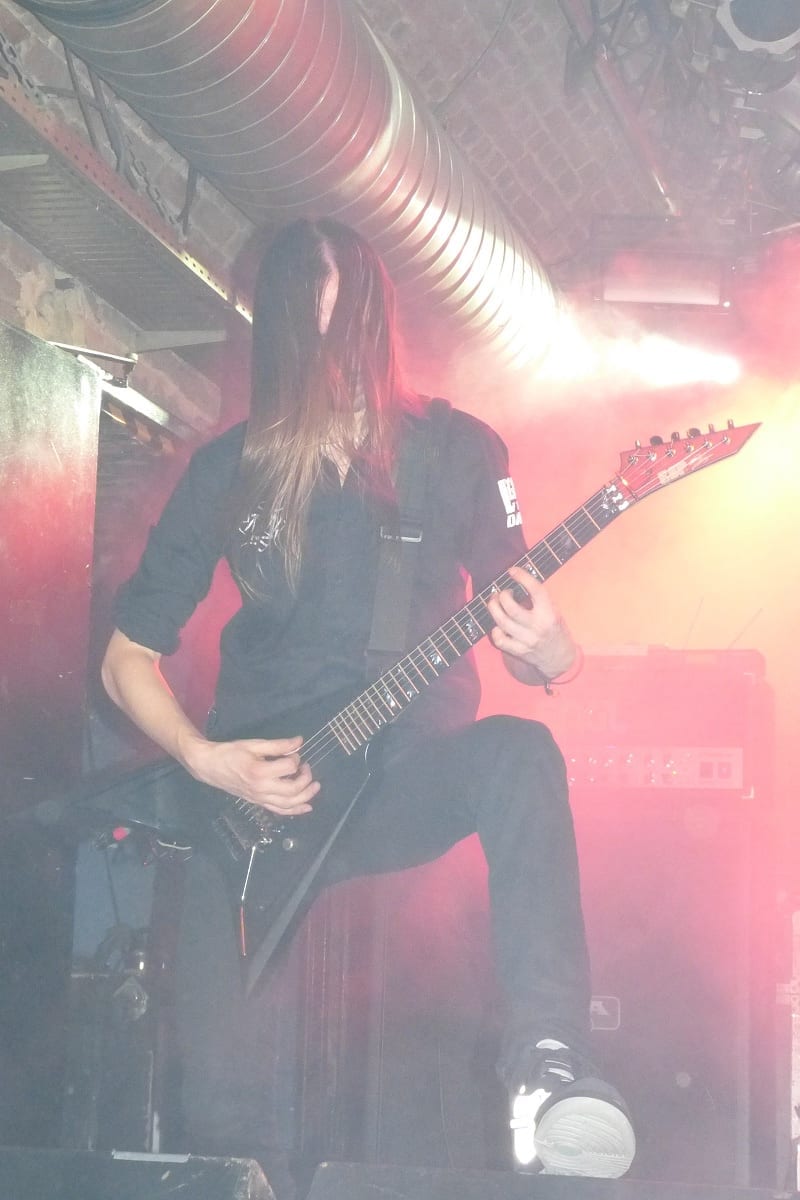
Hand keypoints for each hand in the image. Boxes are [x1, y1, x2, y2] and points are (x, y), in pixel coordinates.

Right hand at [180, 733, 319, 815]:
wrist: (211, 766)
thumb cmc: (231, 753)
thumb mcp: (254, 744)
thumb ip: (278, 745)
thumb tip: (299, 742)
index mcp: (260, 772)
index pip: (288, 767)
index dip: (296, 758)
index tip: (293, 752)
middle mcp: (261, 789)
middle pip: (292, 789)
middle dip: (306, 778)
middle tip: (307, 767)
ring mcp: (260, 798)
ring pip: (289, 804)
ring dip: (306, 796)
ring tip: (315, 786)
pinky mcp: (259, 803)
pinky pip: (280, 810)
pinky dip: (295, 811)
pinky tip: (306, 807)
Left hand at [487, 566, 575, 682]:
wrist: (560, 658)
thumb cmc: (555, 630)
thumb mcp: (554, 612)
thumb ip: (538, 600)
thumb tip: (518, 582)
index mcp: (549, 614)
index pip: (536, 590)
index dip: (523, 577)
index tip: (513, 571)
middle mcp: (538, 627)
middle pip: (511, 608)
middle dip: (502, 596)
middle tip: (502, 592)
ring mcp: (527, 640)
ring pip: (502, 622)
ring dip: (494, 608)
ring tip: (494, 603)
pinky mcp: (519, 651)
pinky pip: (499, 640)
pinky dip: (495, 630)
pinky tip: (498, 625)